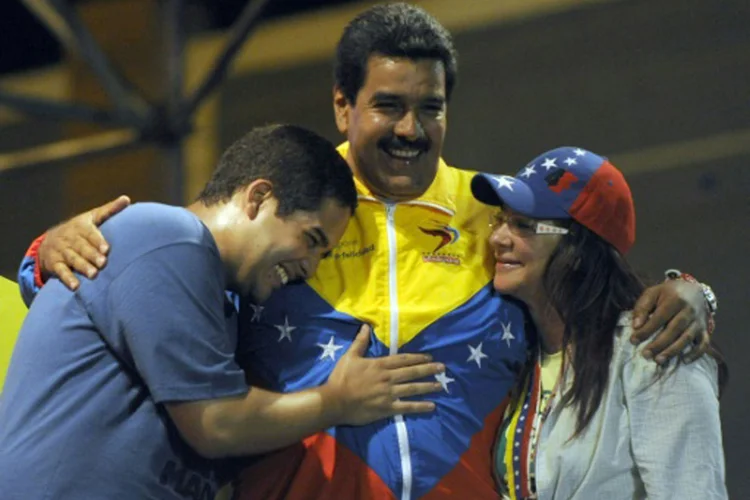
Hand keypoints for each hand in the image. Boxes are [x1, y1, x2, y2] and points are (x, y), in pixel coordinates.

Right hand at [38, 195, 130, 289]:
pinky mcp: (55, 264)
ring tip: (93, 274)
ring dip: (82, 267)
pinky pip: (61, 272)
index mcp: (80, 226)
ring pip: (72, 259)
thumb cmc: (79, 230)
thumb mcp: (91, 218)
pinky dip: (67, 279)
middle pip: (81, 247)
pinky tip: (76, 286)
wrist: (49, 242)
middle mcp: (69, 238)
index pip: (89, 233)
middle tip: (102, 263)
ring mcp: (61, 251)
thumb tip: (127, 199)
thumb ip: (109, 210)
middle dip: (91, 255)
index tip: (106, 249)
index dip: (97, 241)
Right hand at [325, 324, 443, 425]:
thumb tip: (366, 325)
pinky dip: (420, 407)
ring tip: (440, 385)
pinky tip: (432, 406)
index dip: (418, 358)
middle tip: (442, 368)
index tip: (430, 357)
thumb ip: (360, 342)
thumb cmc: (341, 378)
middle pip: (412, 372)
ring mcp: (389, 394)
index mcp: (380, 365)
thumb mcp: (350, 356)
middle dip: (429, 369)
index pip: (403, 359)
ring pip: (413, 388)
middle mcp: (388, 378)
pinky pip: (407, 407)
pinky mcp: (387, 408)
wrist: (335, 401)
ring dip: (428, 386)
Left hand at [630, 280, 709, 363]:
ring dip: (673, 351)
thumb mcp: (652, 293)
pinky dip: (696, 353)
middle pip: (674, 329)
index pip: (660, 317)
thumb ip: (642, 307)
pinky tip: (684, 360)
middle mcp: (689, 311)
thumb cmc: (668, 293)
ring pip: (687, 338)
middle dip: (659, 344)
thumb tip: (636, 326)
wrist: (694, 290)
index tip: (633, 340)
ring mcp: (699, 321)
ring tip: (659, 360)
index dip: (646, 330)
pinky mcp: (705, 330)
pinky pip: (704, 344)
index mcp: (675, 299)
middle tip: (645, 354)